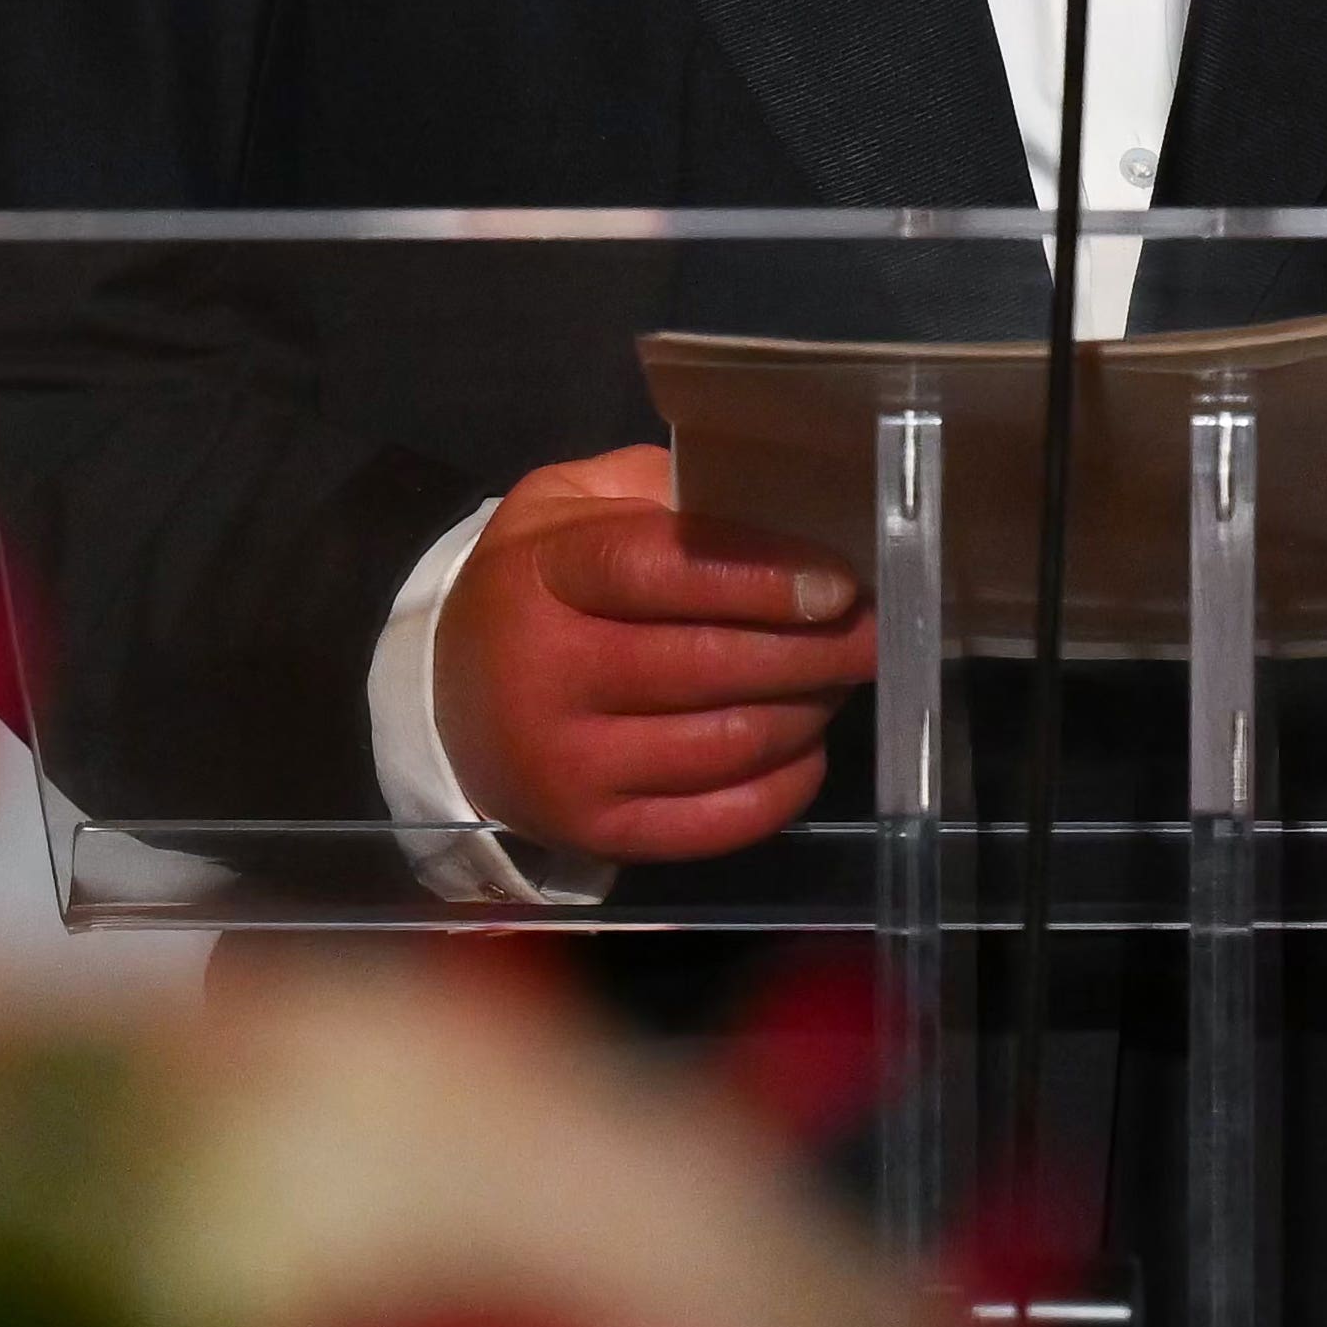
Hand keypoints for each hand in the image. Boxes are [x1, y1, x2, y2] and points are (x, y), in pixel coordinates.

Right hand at [432, 447, 875, 866]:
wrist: (448, 700)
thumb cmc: (534, 586)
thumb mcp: (569, 506)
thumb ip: (659, 493)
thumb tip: (775, 511)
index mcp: (544, 575)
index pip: (661, 572)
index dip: (759, 577)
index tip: (838, 583)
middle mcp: (548, 676)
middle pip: (709, 665)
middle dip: (814, 649)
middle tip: (877, 630)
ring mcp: (569, 766)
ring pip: (726, 744)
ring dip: (806, 710)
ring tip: (840, 678)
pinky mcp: (594, 833)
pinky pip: (715, 822)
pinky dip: (782, 787)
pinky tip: (806, 748)